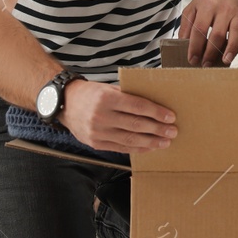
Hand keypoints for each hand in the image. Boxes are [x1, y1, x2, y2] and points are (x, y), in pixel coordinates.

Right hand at [56, 80, 176, 154]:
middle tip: (173, 131)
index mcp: (106, 98)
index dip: (156, 112)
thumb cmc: (91, 93)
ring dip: (151, 142)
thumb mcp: (109, 88)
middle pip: (136, 125)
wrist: (65, 103)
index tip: (170, 117)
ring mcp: (97, 132)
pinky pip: (121, 148)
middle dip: (157, 129)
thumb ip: (129, 96)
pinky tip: (149, 147)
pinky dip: (137, 148)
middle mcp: (101, 116)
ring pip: (129, 139)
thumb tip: (155, 104)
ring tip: (165, 142)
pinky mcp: (95, 143)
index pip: (137, 106)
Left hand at [178, 0, 237, 65]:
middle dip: (211, 52)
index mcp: (206, 7)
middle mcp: (222, 10)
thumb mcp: (192, 7)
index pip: (199, 29)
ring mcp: (235, 13)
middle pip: (217, 34)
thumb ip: (186, 24)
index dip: (195, 46)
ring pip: (235, 32)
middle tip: (206, 64)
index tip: (192, 59)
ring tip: (225, 61)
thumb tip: (182, 43)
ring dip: (231, 48)